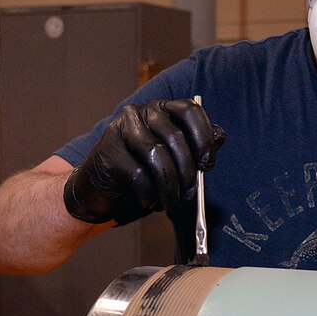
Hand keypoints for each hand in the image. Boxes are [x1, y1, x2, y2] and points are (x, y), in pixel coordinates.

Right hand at [63, 99, 224, 225]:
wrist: (96, 194)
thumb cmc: (138, 177)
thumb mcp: (171, 162)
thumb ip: (193, 147)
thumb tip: (220, 136)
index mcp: (160, 110)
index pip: (190, 111)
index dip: (204, 137)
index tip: (207, 165)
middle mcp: (140, 113)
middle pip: (175, 137)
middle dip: (188, 172)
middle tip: (190, 196)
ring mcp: (120, 130)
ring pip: (157, 156)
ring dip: (171, 187)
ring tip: (172, 204)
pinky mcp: (108, 153)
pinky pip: (138, 174)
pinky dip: (149, 193)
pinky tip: (149, 201)